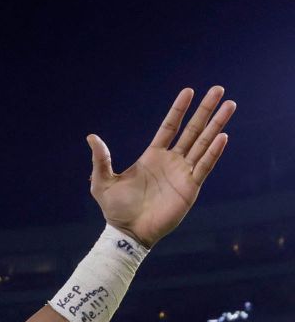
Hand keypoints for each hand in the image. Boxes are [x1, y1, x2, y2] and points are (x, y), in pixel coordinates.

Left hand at [88, 87, 234, 247]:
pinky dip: (213, 152)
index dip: (179, 110)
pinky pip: (204, 165)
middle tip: (218, 89)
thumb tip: (91, 137)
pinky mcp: (190, 187)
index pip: (169, 127)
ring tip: (230, 105)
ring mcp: (182, 173)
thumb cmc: (115, 210)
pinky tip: (223, 136)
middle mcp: (171, 161)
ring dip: (217, 125)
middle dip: (205, 110)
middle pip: (192, 130)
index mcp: (152, 156)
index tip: (189, 91)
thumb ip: (100, 159)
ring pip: (204, 143)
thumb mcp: (102, 182)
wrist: (128, 232)